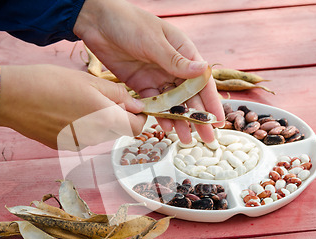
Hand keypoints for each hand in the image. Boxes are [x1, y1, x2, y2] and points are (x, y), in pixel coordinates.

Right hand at [0, 64, 146, 149]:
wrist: (12, 97)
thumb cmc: (50, 83)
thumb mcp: (89, 81)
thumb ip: (118, 95)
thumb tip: (137, 106)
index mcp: (105, 119)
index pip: (135, 128)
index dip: (138, 117)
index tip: (134, 107)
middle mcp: (94, 137)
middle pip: (117, 131)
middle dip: (116, 116)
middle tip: (100, 97)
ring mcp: (78, 144)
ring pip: (99, 134)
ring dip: (97, 121)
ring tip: (77, 100)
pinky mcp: (62, 146)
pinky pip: (81, 137)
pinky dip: (80, 126)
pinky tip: (63, 110)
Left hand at [74, 0, 223, 142]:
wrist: (97, 21)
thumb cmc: (129, 22)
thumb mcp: (154, 41)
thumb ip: (176, 61)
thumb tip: (202, 70)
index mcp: (184, 52)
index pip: (202, 81)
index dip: (211, 102)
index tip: (218, 120)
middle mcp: (174, 66)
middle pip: (190, 96)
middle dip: (198, 117)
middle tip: (206, 138)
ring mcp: (157, 76)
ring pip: (173, 103)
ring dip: (179, 120)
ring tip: (186, 140)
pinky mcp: (141, 84)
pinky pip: (153, 104)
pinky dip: (159, 115)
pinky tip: (166, 127)